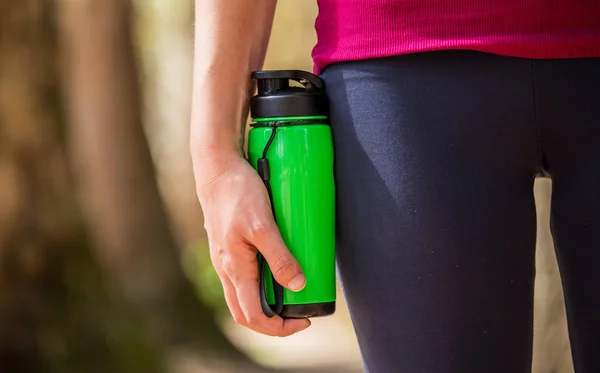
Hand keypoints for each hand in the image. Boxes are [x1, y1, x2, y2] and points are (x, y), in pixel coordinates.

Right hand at [194, 154, 310, 336]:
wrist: (217, 168)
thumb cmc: (238, 193)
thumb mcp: (263, 225)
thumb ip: (279, 257)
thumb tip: (298, 287)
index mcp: (234, 269)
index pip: (254, 316)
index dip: (279, 327)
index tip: (303, 321)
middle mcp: (225, 269)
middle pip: (245, 313)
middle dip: (272, 322)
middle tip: (298, 316)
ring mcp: (224, 259)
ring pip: (243, 296)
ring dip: (265, 305)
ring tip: (291, 298)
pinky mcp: (228, 246)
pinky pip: (242, 277)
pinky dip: (260, 286)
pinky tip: (276, 272)